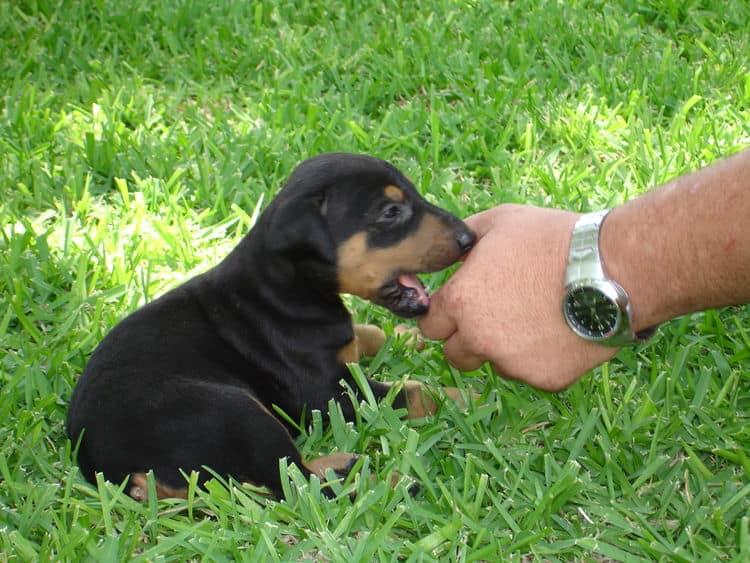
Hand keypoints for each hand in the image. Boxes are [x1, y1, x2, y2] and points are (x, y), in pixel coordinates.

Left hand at [419, 204, 617, 391]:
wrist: (613, 269)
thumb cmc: (554, 239)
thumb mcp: (500, 221)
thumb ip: (464, 240)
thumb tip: (450, 251)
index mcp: (461, 301)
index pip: (430, 324)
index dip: (444, 315)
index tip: (458, 308)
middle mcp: (479, 338)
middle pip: (455, 353)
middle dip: (467, 339)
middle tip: (494, 317)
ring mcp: (512, 363)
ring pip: (494, 365)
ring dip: (504, 350)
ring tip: (536, 318)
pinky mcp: (544, 380)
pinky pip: (531, 374)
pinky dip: (540, 359)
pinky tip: (559, 330)